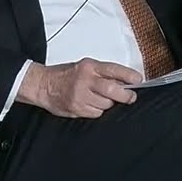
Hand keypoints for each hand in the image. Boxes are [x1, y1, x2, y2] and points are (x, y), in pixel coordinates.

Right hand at [19, 59, 141, 118]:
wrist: (43, 85)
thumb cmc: (66, 75)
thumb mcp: (86, 67)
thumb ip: (104, 73)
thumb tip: (126, 81)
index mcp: (90, 67)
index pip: (114, 70)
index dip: (129, 76)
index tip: (138, 80)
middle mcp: (85, 80)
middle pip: (112, 89)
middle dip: (125, 95)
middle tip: (130, 97)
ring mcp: (79, 95)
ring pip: (106, 104)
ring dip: (109, 103)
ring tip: (101, 98)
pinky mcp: (76, 108)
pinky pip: (96, 113)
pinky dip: (98, 110)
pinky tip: (91, 104)